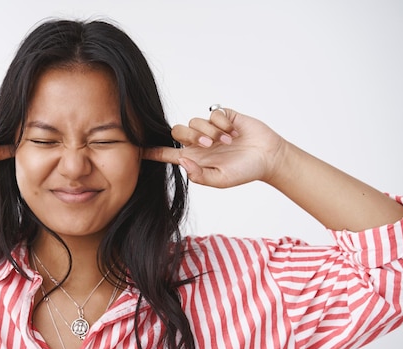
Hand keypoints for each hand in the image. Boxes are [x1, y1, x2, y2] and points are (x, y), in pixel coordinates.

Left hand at [143, 108, 287, 187]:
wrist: (269, 157)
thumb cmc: (245, 171)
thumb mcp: (221, 180)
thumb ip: (199, 175)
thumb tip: (181, 161)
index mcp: (194, 158)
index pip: (166, 153)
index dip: (150, 151)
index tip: (133, 148)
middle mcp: (199, 142)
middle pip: (176, 131)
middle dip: (190, 136)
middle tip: (209, 145)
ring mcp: (210, 128)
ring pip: (194, 122)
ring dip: (209, 131)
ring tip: (226, 142)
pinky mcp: (223, 116)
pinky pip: (212, 113)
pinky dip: (221, 123)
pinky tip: (233, 132)